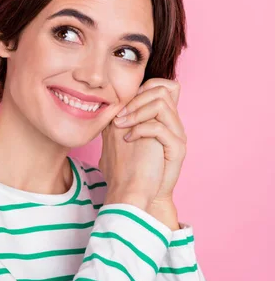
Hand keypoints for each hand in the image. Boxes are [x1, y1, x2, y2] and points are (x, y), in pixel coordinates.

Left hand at [109, 78, 186, 228]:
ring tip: (121, 126)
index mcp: (161, 118)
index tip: (120, 106)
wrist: (138, 194)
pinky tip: (128, 139)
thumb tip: (102, 103)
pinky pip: (160, 128)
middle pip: (162, 90)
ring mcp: (177, 135)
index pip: (159, 86)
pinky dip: (140, 130)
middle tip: (118, 116)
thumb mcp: (122, 137)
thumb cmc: (129, 167)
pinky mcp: (177, 149)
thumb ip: (121, 119)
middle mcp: (172, 123)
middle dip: (135, 100)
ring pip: (161, 104)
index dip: (139, 89)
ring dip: (136, 112)